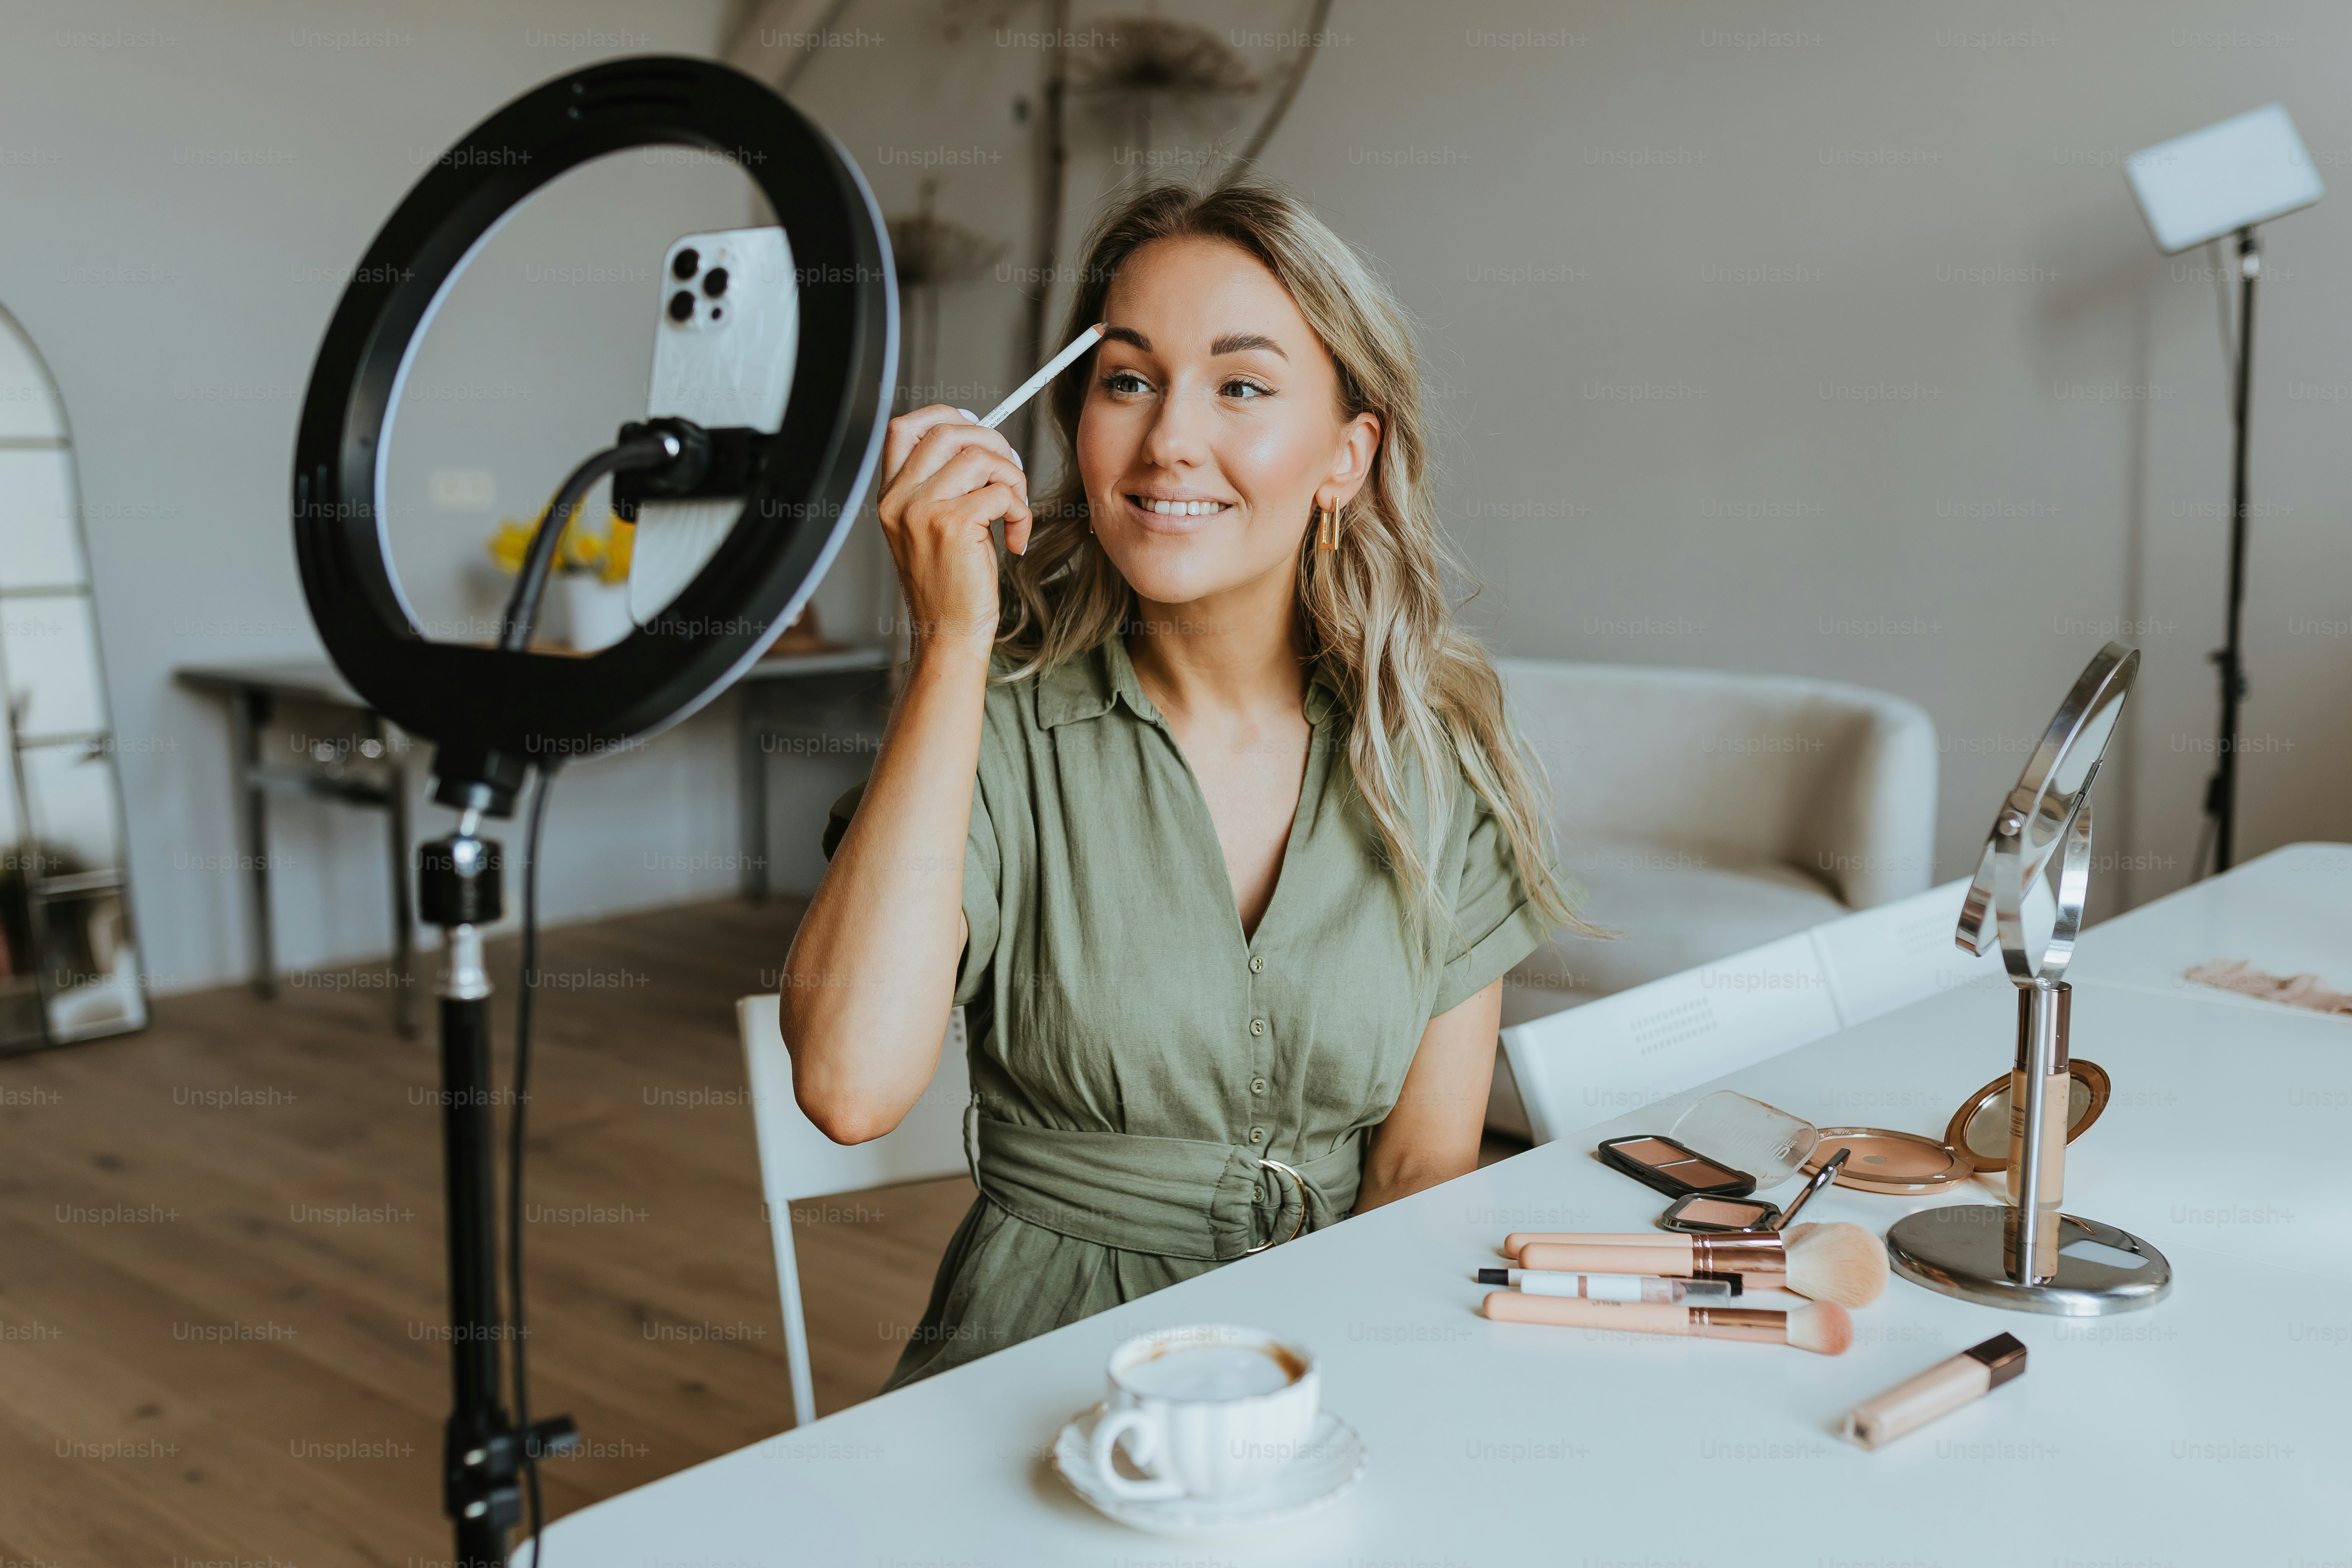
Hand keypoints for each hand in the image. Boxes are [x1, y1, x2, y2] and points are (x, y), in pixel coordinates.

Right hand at [878, 406, 1031, 658]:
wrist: (947, 634)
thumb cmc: (948, 587)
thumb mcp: (930, 529)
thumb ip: (942, 486)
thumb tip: (980, 444)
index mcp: (891, 497)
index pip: (903, 428)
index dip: (942, 415)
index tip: (975, 426)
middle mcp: (900, 500)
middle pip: (947, 432)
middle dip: (992, 442)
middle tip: (1009, 474)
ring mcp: (922, 511)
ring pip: (980, 457)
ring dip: (1012, 479)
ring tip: (1013, 512)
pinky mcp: (953, 526)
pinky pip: (1000, 493)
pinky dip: (1020, 512)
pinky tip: (1014, 538)